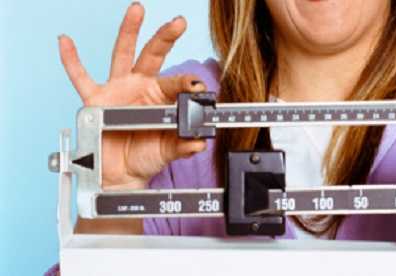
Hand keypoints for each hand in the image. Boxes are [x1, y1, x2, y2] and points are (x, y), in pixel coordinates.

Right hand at [58, 2, 206, 190]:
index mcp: (163, 98)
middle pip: (154, 56)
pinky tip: (65, 40)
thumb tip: (199, 143)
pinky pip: (80, 77)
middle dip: (166, 37)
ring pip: (122, 55)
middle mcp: (141, 87)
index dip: (188, 84)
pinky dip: (71, 59)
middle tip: (179, 22)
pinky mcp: (96, 100)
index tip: (198, 87)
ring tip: (137, 9)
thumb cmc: (146, 158)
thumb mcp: (168, 153)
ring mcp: (118, 90)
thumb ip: (183, 147)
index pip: (177, 84)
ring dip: (129, 31)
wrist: (122, 175)